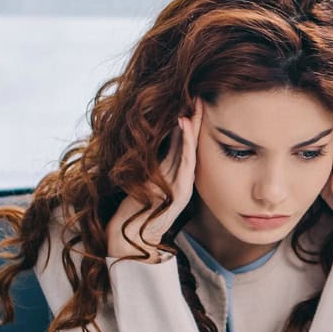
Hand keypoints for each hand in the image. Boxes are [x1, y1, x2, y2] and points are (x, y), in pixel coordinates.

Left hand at [107, 100, 199, 259]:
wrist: (132, 234)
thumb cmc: (135, 210)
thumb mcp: (145, 182)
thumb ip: (153, 168)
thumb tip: (153, 148)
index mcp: (173, 175)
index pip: (182, 143)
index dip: (187, 123)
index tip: (189, 102)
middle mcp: (181, 178)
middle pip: (189, 143)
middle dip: (195, 119)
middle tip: (200, 97)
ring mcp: (182, 184)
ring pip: (189, 149)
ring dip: (192, 126)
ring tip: (195, 106)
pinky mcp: (180, 191)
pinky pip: (184, 161)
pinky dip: (185, 143)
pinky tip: (184, 126)